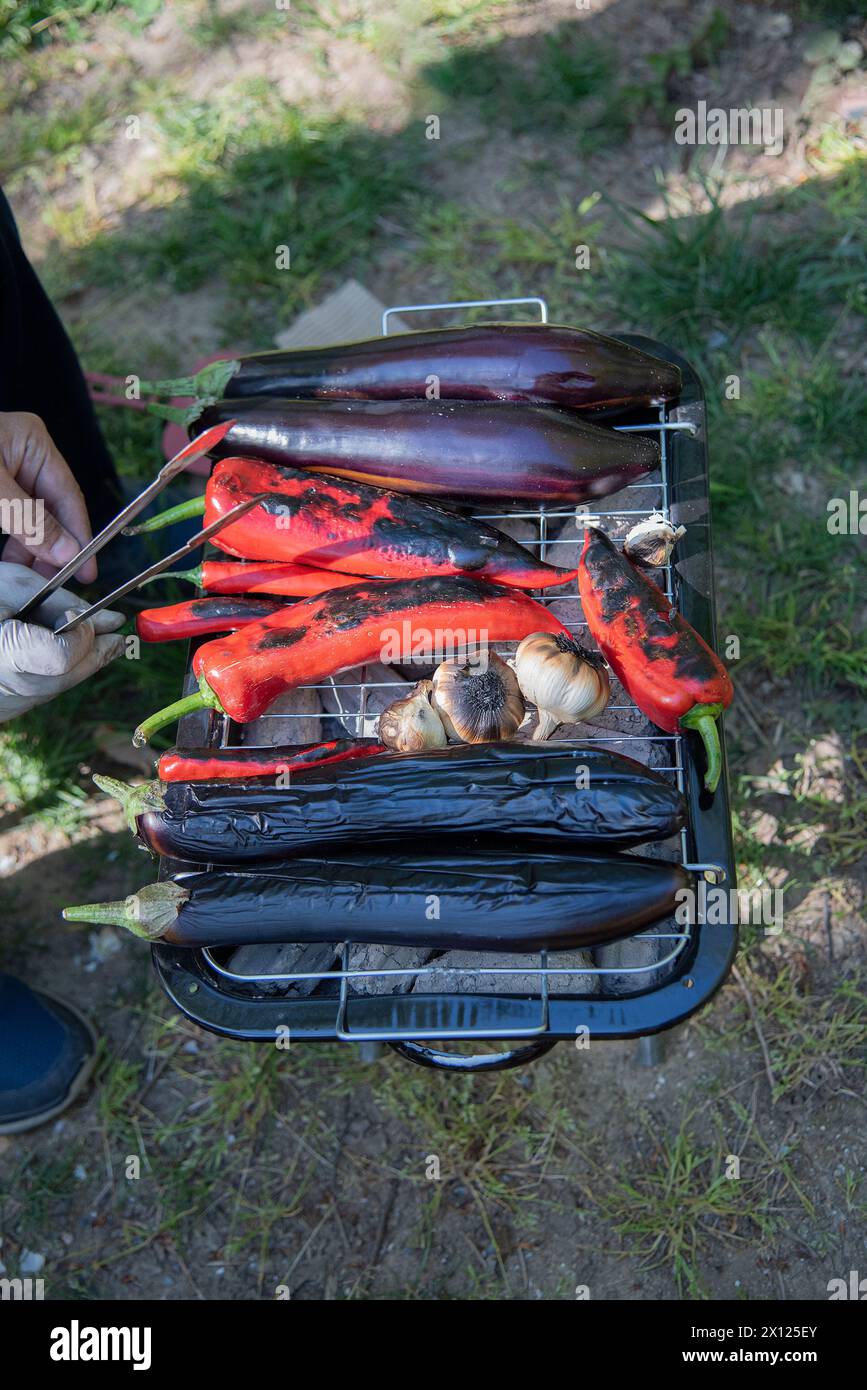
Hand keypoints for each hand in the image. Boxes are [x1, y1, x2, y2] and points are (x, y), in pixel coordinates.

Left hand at [0, 412, 95, 581]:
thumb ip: (29, 521)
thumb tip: (68, 554)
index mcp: (33, 442)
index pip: (68, 496)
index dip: (79, 536)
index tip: (86, 571)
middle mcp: (24, 456)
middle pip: (51, 510)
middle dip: (53, 548)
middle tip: (55, 584)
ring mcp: (6, 471)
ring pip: (29, 518)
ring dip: (29, 551)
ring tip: (31, 580)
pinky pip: (10, 518)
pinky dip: (13, 542)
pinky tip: (13, 563)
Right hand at [0, 563, 124, 720]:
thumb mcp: (10, 585)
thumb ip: (59, 601)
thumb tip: (109, 620)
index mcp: (2, 653)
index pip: (61, 656)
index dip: (82, 636)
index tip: (96, 617)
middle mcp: (3, 686)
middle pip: (68, 676)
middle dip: (98, 652)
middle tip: (118, 633)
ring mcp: (4, 704)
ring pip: (60, 686)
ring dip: (84, 662)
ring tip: (99, 639)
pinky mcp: (4, 709)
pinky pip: (43, 690)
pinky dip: (61, 671)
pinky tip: (66, 650)